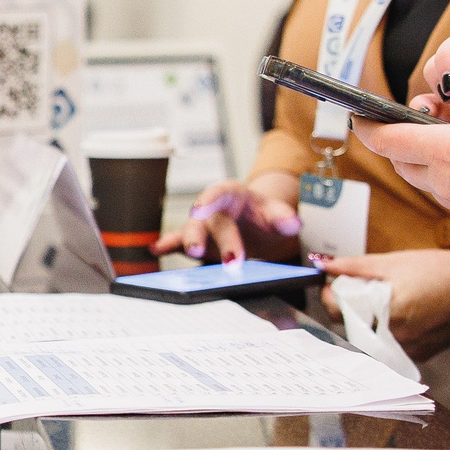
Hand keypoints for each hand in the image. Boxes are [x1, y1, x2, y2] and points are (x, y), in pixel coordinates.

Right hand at [154, 176, 302, 263]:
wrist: (258, 224)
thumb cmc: (264, 215)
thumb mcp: (277, 213)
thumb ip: (283, 217)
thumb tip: (293, 223)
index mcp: (231, 193)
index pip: (218, 193)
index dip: (208, 200)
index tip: (201, 207)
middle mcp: (211, 207)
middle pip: (206, 220)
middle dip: (207, 236)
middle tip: (220, 256)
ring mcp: (201, 224)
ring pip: (190, 231)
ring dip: (188, 242)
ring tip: (191, 252)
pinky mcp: (195, 240)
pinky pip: (178, 241)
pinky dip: (168, 245)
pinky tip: (156, 249)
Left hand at [311, 248, 449, 361]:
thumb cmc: (445, 271)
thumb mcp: (396, 262)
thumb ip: (356, 266)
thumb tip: (325, 265)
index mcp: (385, 312)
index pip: (337, 309)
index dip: (331, 292)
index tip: (335, 282)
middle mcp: (394, 337)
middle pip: (350, 325)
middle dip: (349, 306)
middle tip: (359, 287)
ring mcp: (407, 349)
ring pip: (369, 336)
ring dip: (367, 319)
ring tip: (382, 298)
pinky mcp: (419, 355)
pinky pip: (390, 345)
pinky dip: (387, 329)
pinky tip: (401, 312)